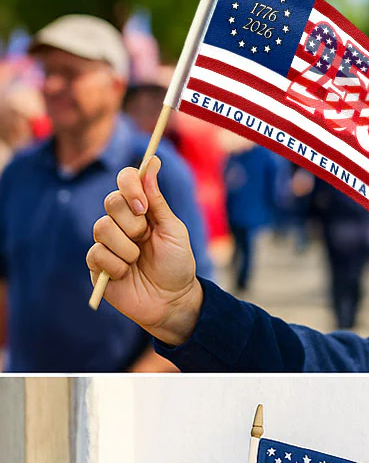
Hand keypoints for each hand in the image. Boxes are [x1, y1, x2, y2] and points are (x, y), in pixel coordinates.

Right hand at [86, 156, 203, 344]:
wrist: (173, 300)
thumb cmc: (177, 265)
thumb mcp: (174, 231)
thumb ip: (158, 200)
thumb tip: (151, 162)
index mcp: (140, 210)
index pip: (125, 180)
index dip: (129, 185)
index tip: (142, 204)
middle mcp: (120, 222)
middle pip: (111, 202)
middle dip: (132, 223)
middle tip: (145, 238)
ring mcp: (106, 242)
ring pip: (102, 228)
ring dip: (127, 248)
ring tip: (138, 261)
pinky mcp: (96, 264)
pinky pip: (97, 254)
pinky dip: (117, 266)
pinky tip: (126, 274)